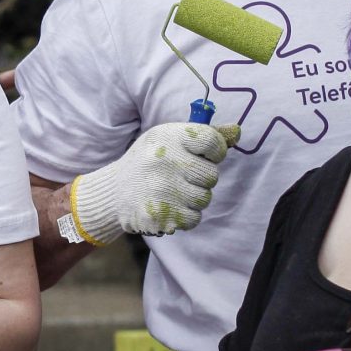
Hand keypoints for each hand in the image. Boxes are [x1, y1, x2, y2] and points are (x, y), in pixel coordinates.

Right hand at [64, 121, 235, 242]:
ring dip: (194, 198)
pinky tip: (169, 206)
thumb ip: (205, 135)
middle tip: (182, 177)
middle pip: (211, 175)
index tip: (205, 155)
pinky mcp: (160, 215)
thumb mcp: (169, 139)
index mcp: (168, 137)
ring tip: (173, 192)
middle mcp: (164, 161)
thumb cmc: (149, 162)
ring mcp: (162, 189)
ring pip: (205, 199)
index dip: (215, 151)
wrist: (113, 193)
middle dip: (202, 179)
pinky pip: (194, 218)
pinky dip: (185, 215)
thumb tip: (237, 132)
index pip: (212, 141)